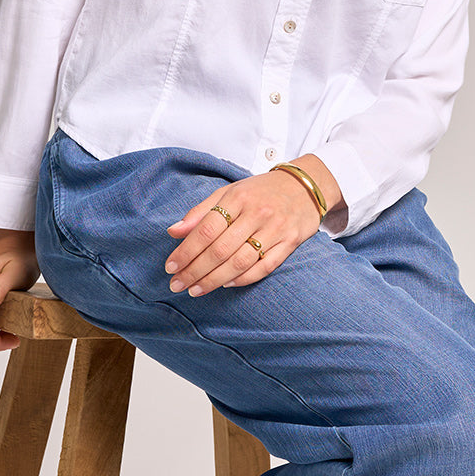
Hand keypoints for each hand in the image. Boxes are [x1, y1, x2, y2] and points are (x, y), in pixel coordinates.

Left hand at [164, 157, 340, 296]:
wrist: (304, 186)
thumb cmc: (260, 191)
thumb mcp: (229, 192)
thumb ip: (201, 212)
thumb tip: (174, 232)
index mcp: (238, 198)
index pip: (206, 229)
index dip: (186, 251)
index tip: (170, 266)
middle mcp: (257, 213)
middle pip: (220, 249)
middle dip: (195, 270)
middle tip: (178, 284)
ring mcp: (275, 229)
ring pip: (240, 262)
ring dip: (214, 280)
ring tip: (196, 289)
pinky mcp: (290, 242)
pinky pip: (264, 267)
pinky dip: (243, 279)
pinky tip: (226, 284)